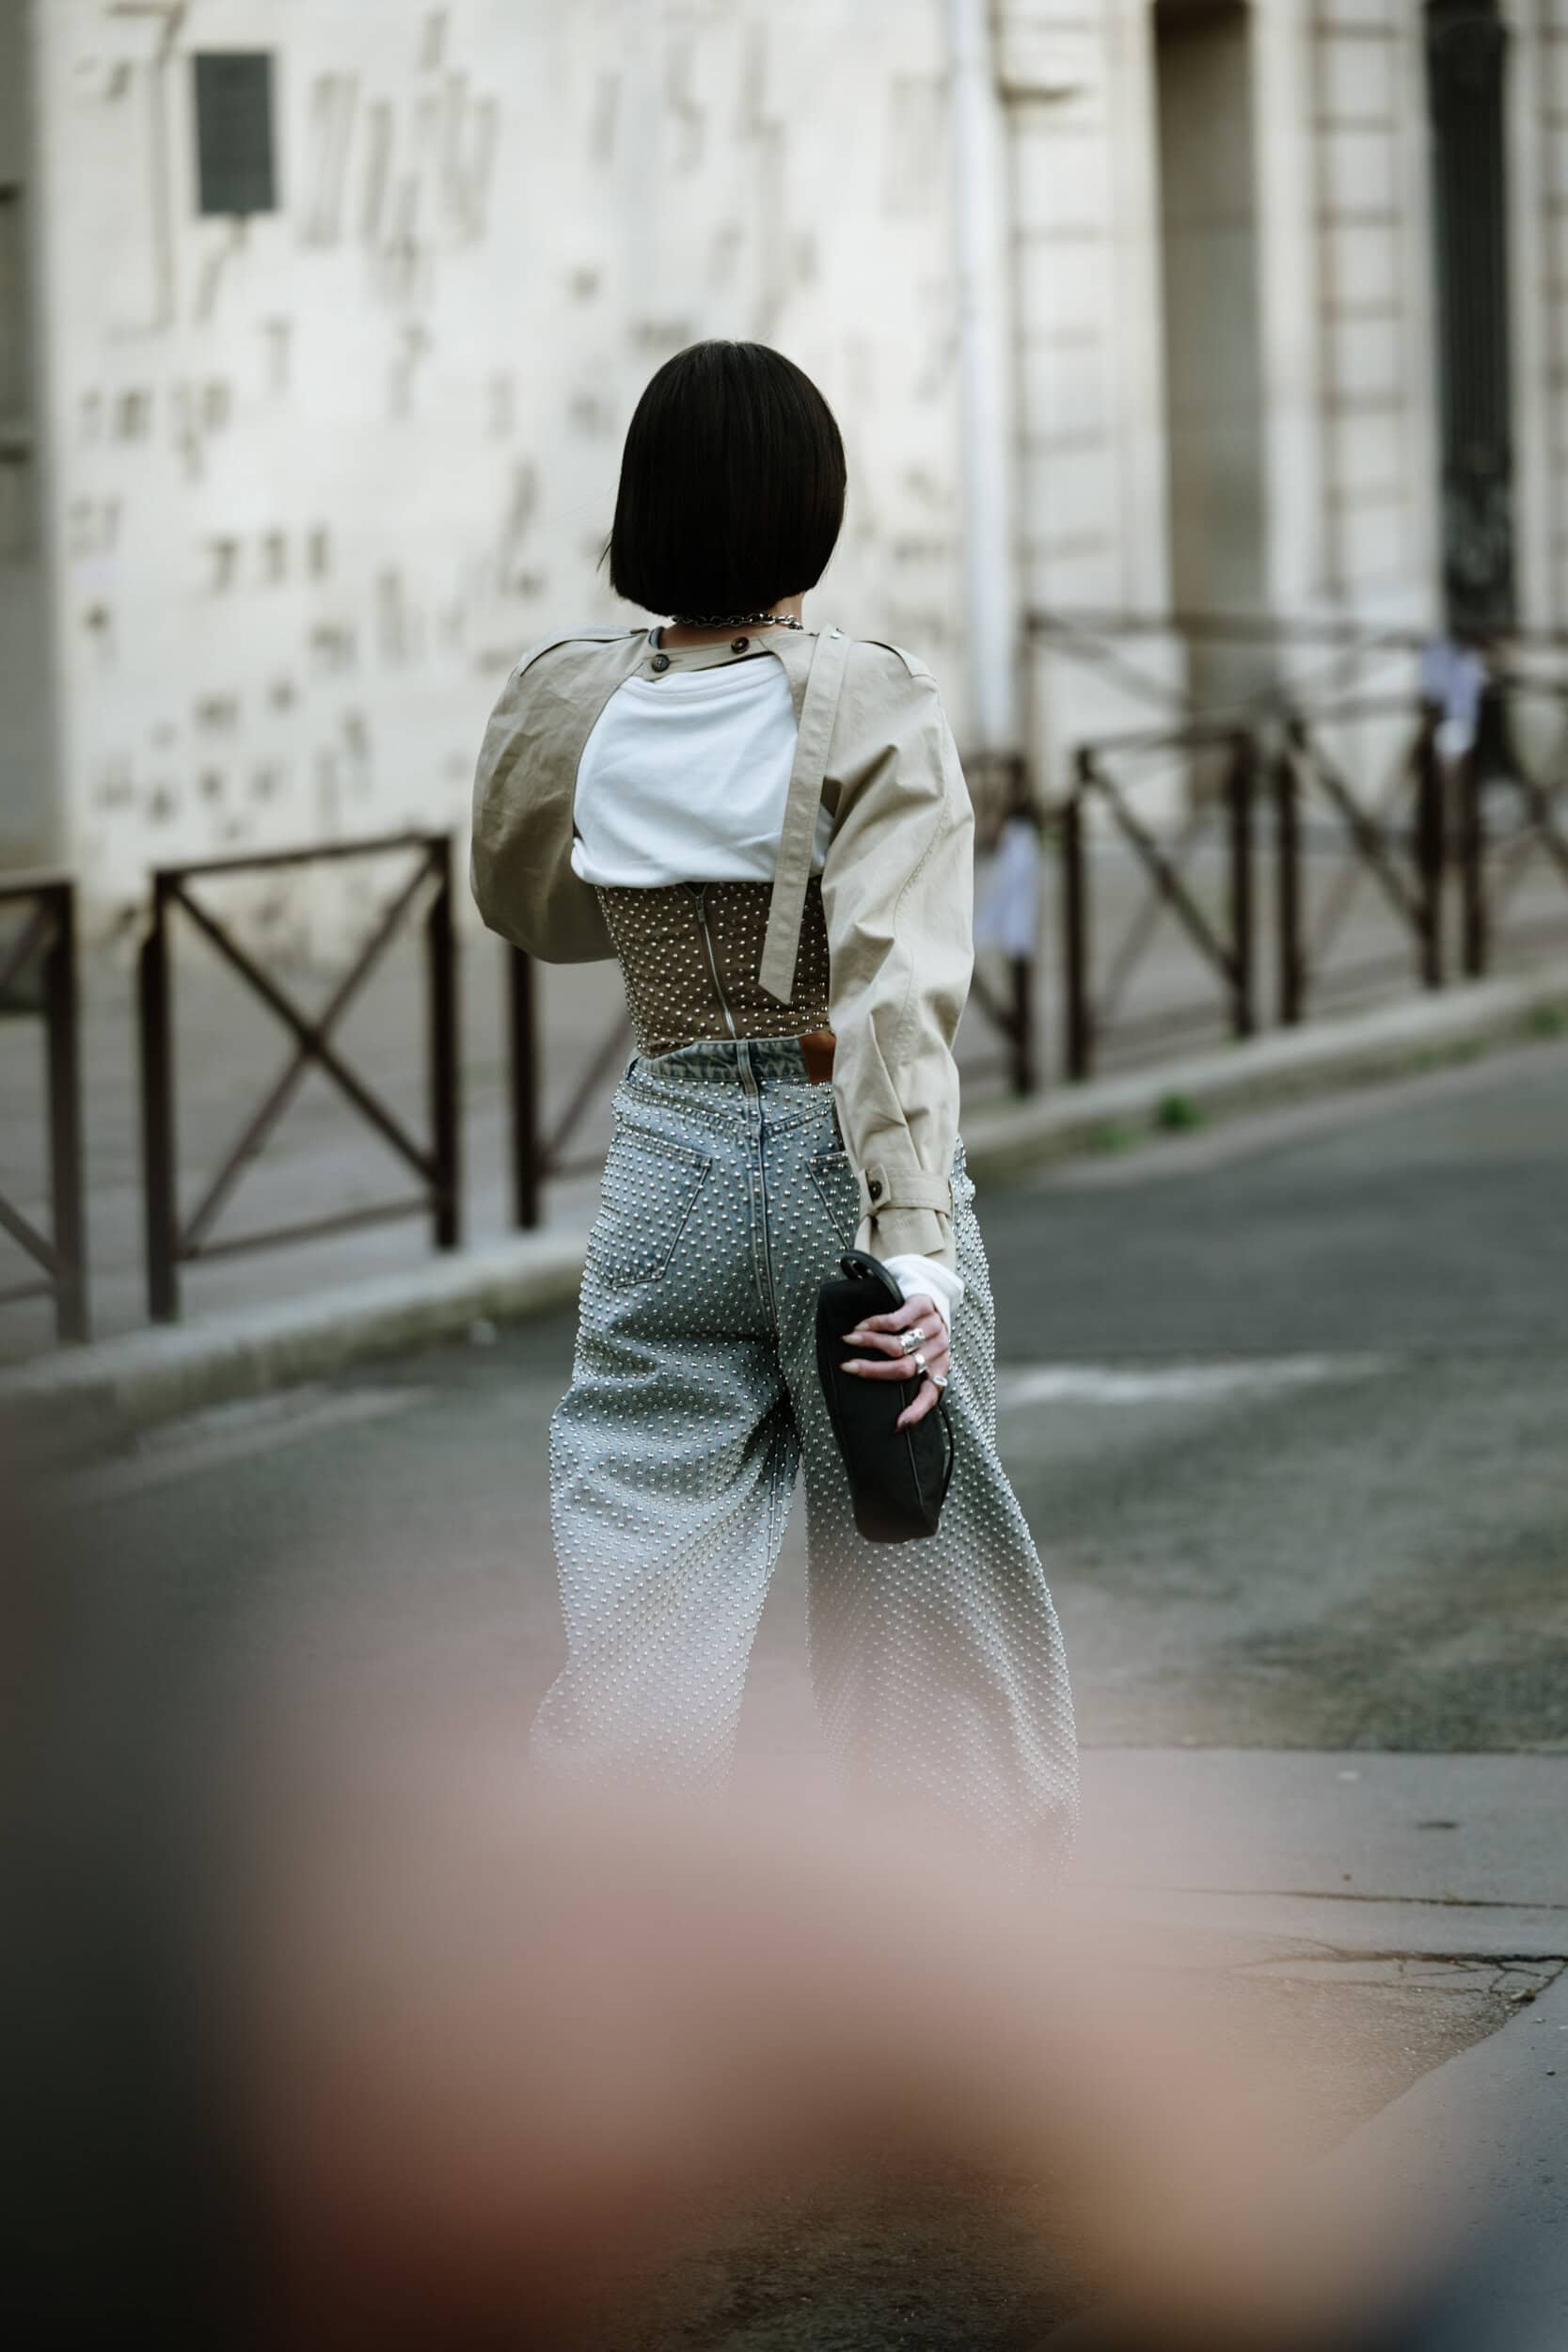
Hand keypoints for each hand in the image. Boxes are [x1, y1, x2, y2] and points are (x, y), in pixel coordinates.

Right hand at [840, 1294, 950, 1429]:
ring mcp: (932, 1327)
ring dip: (869, 1343)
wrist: (934, 1294)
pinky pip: (895, 1320)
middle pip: (904, 1369)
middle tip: (847, 1367)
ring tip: (849, 1340)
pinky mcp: (922, 1305)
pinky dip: (873, 1325)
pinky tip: (860, 1327)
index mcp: (938, 1367)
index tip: (897, 1424)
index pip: (931, 1394)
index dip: (916, 1411)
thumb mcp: (922, 1355)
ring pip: (898, 1345)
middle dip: (872, 1371)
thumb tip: (882, 1404)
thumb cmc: (921, 1332)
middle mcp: (938, 1349)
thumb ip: (909, 1373)